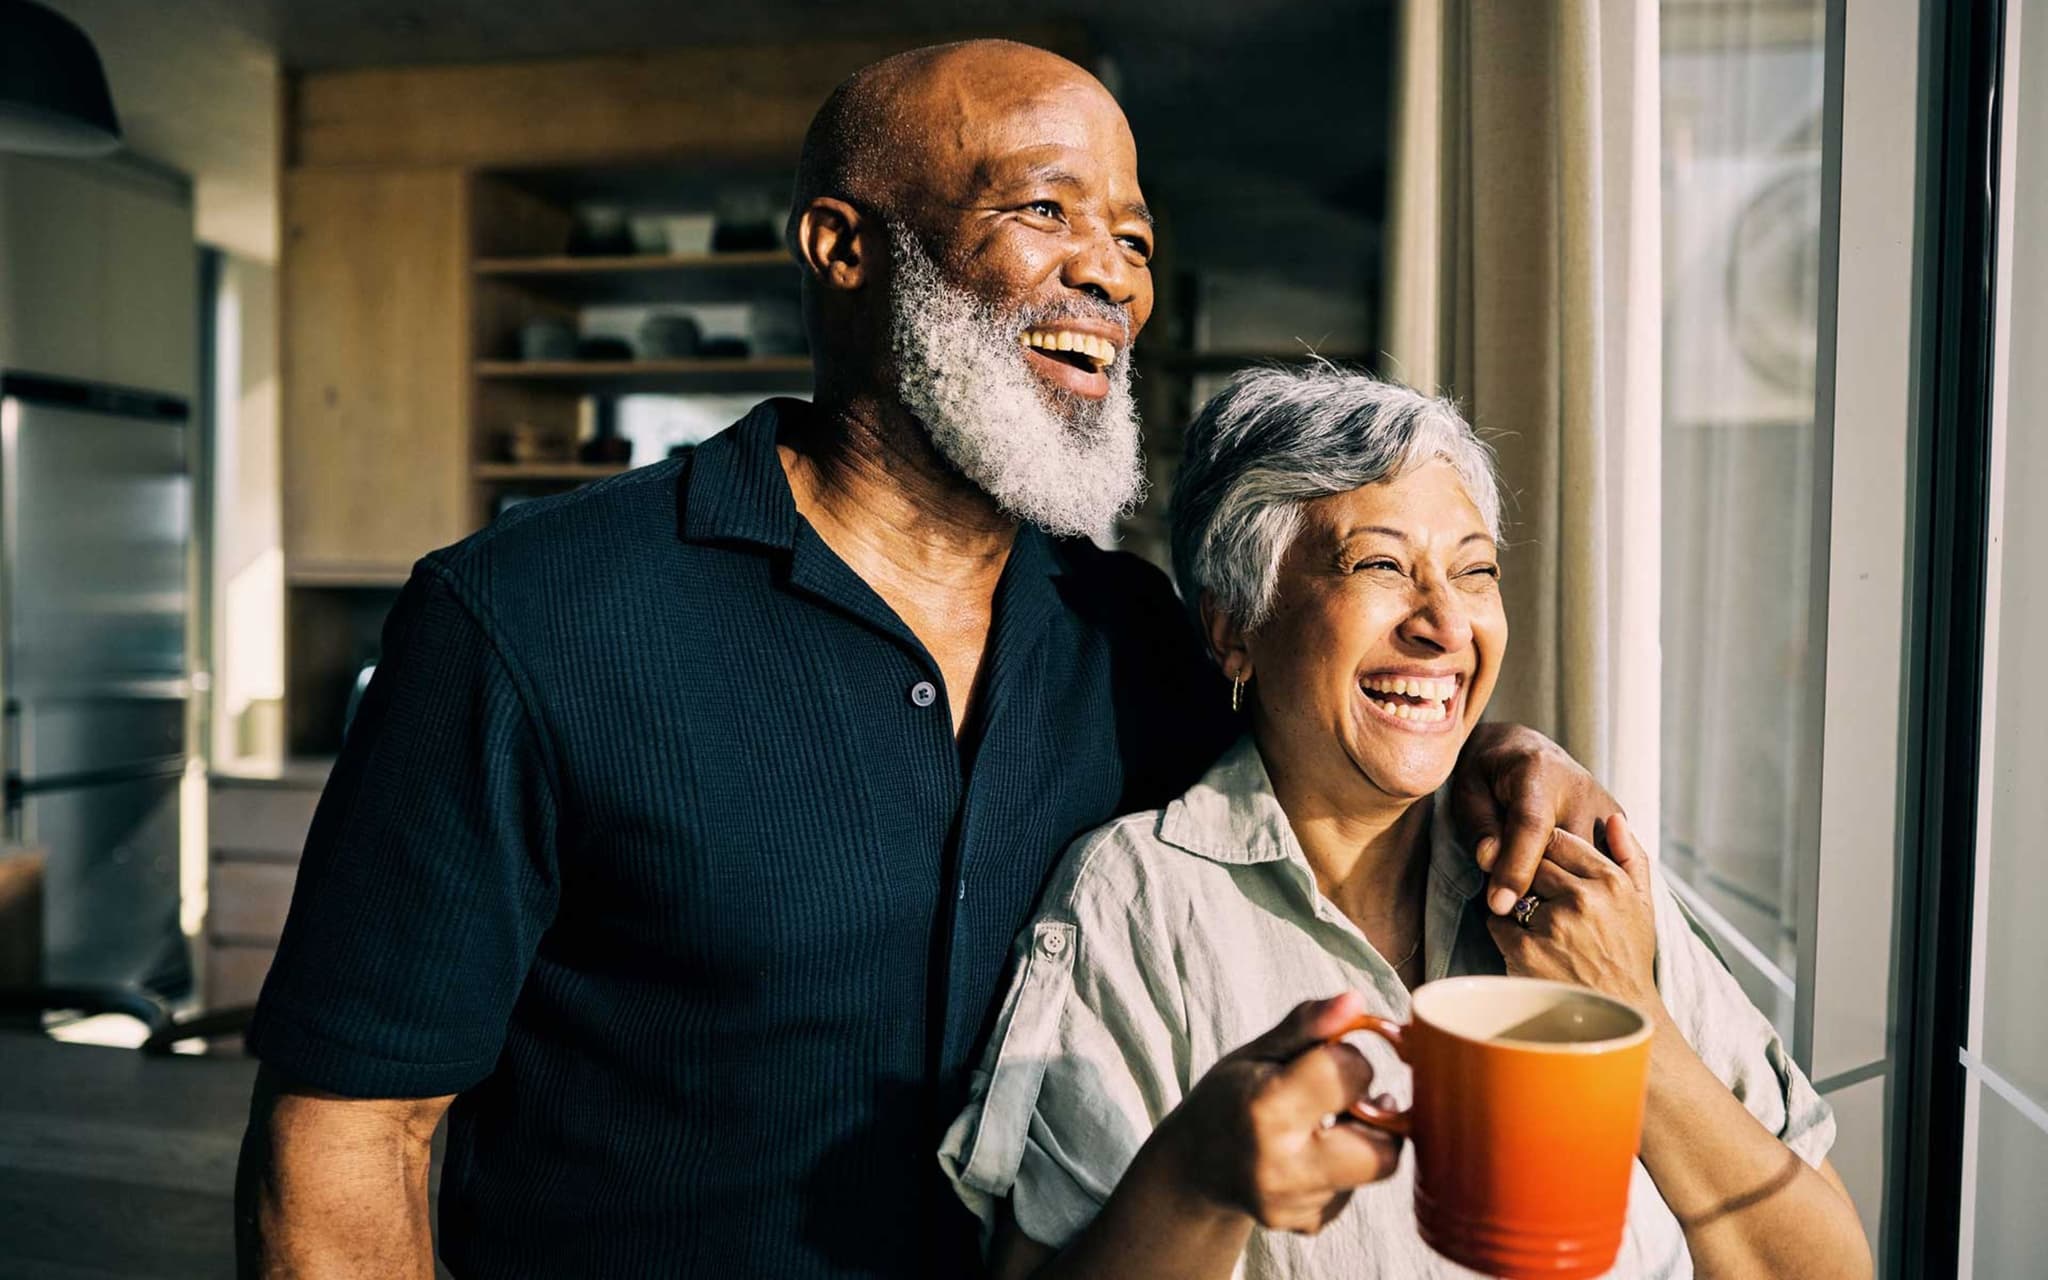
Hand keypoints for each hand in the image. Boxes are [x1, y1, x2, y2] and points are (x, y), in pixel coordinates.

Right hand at [1157, 993, 1403, 1234]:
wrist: (1193, 1167)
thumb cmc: (1228, 1098)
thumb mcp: (1256, 1052)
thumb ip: (1308, 1025)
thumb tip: (1355, 1002)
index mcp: (1267, 1107)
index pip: (1350, 1072)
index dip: (1349, 1058)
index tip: (1327, 1058)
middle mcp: (1281, 1164)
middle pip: (1383, 1146)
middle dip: (1373, 1114)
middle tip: (1344, 1098)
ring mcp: (1293, 1202)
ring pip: (1374, 1168)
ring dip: (1362, 1141)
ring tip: (1325, 1124)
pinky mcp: (1304, 1223)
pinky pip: (1354, 1192)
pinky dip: (1345, 1170)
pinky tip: (1311, 1155)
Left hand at [1450, 722, 1621, 915]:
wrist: (1523, 750)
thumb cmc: (1488, 773)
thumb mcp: (1469, 791)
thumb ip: (1480, 824)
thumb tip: (1490, 860)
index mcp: (1538, 773)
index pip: (1531, 828)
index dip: (1514, 869)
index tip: (1499, 905)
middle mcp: (1579, 789)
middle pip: (1566, 855)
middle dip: (1537, 884)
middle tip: (1507, 899)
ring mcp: (1604, 806)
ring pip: (1589, 866)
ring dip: (1561, 886)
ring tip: (1533, 891)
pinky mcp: (1616, 821)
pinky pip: (1602, 864)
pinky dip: (1581, 879)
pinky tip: (1561, 886)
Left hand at [1485, 815, 1663, 1016]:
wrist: (1618, 1013)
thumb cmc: (1628, 955)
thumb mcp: (1642, 904)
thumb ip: (1630, 857)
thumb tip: (1613, 818)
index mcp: (1611, 882)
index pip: (1558, 839)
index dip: (1544, 848)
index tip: (1543, 861)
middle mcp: (1583, 898)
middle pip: (1531, 861)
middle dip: (1528, 873)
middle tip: (1535, 893)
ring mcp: (1553, 925)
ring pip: (1511, 887)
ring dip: (1515, 900)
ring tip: (1536, 922)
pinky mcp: (1526, 950)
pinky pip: (1497, 921)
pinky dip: (1503, 929)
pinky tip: (1525, 944)